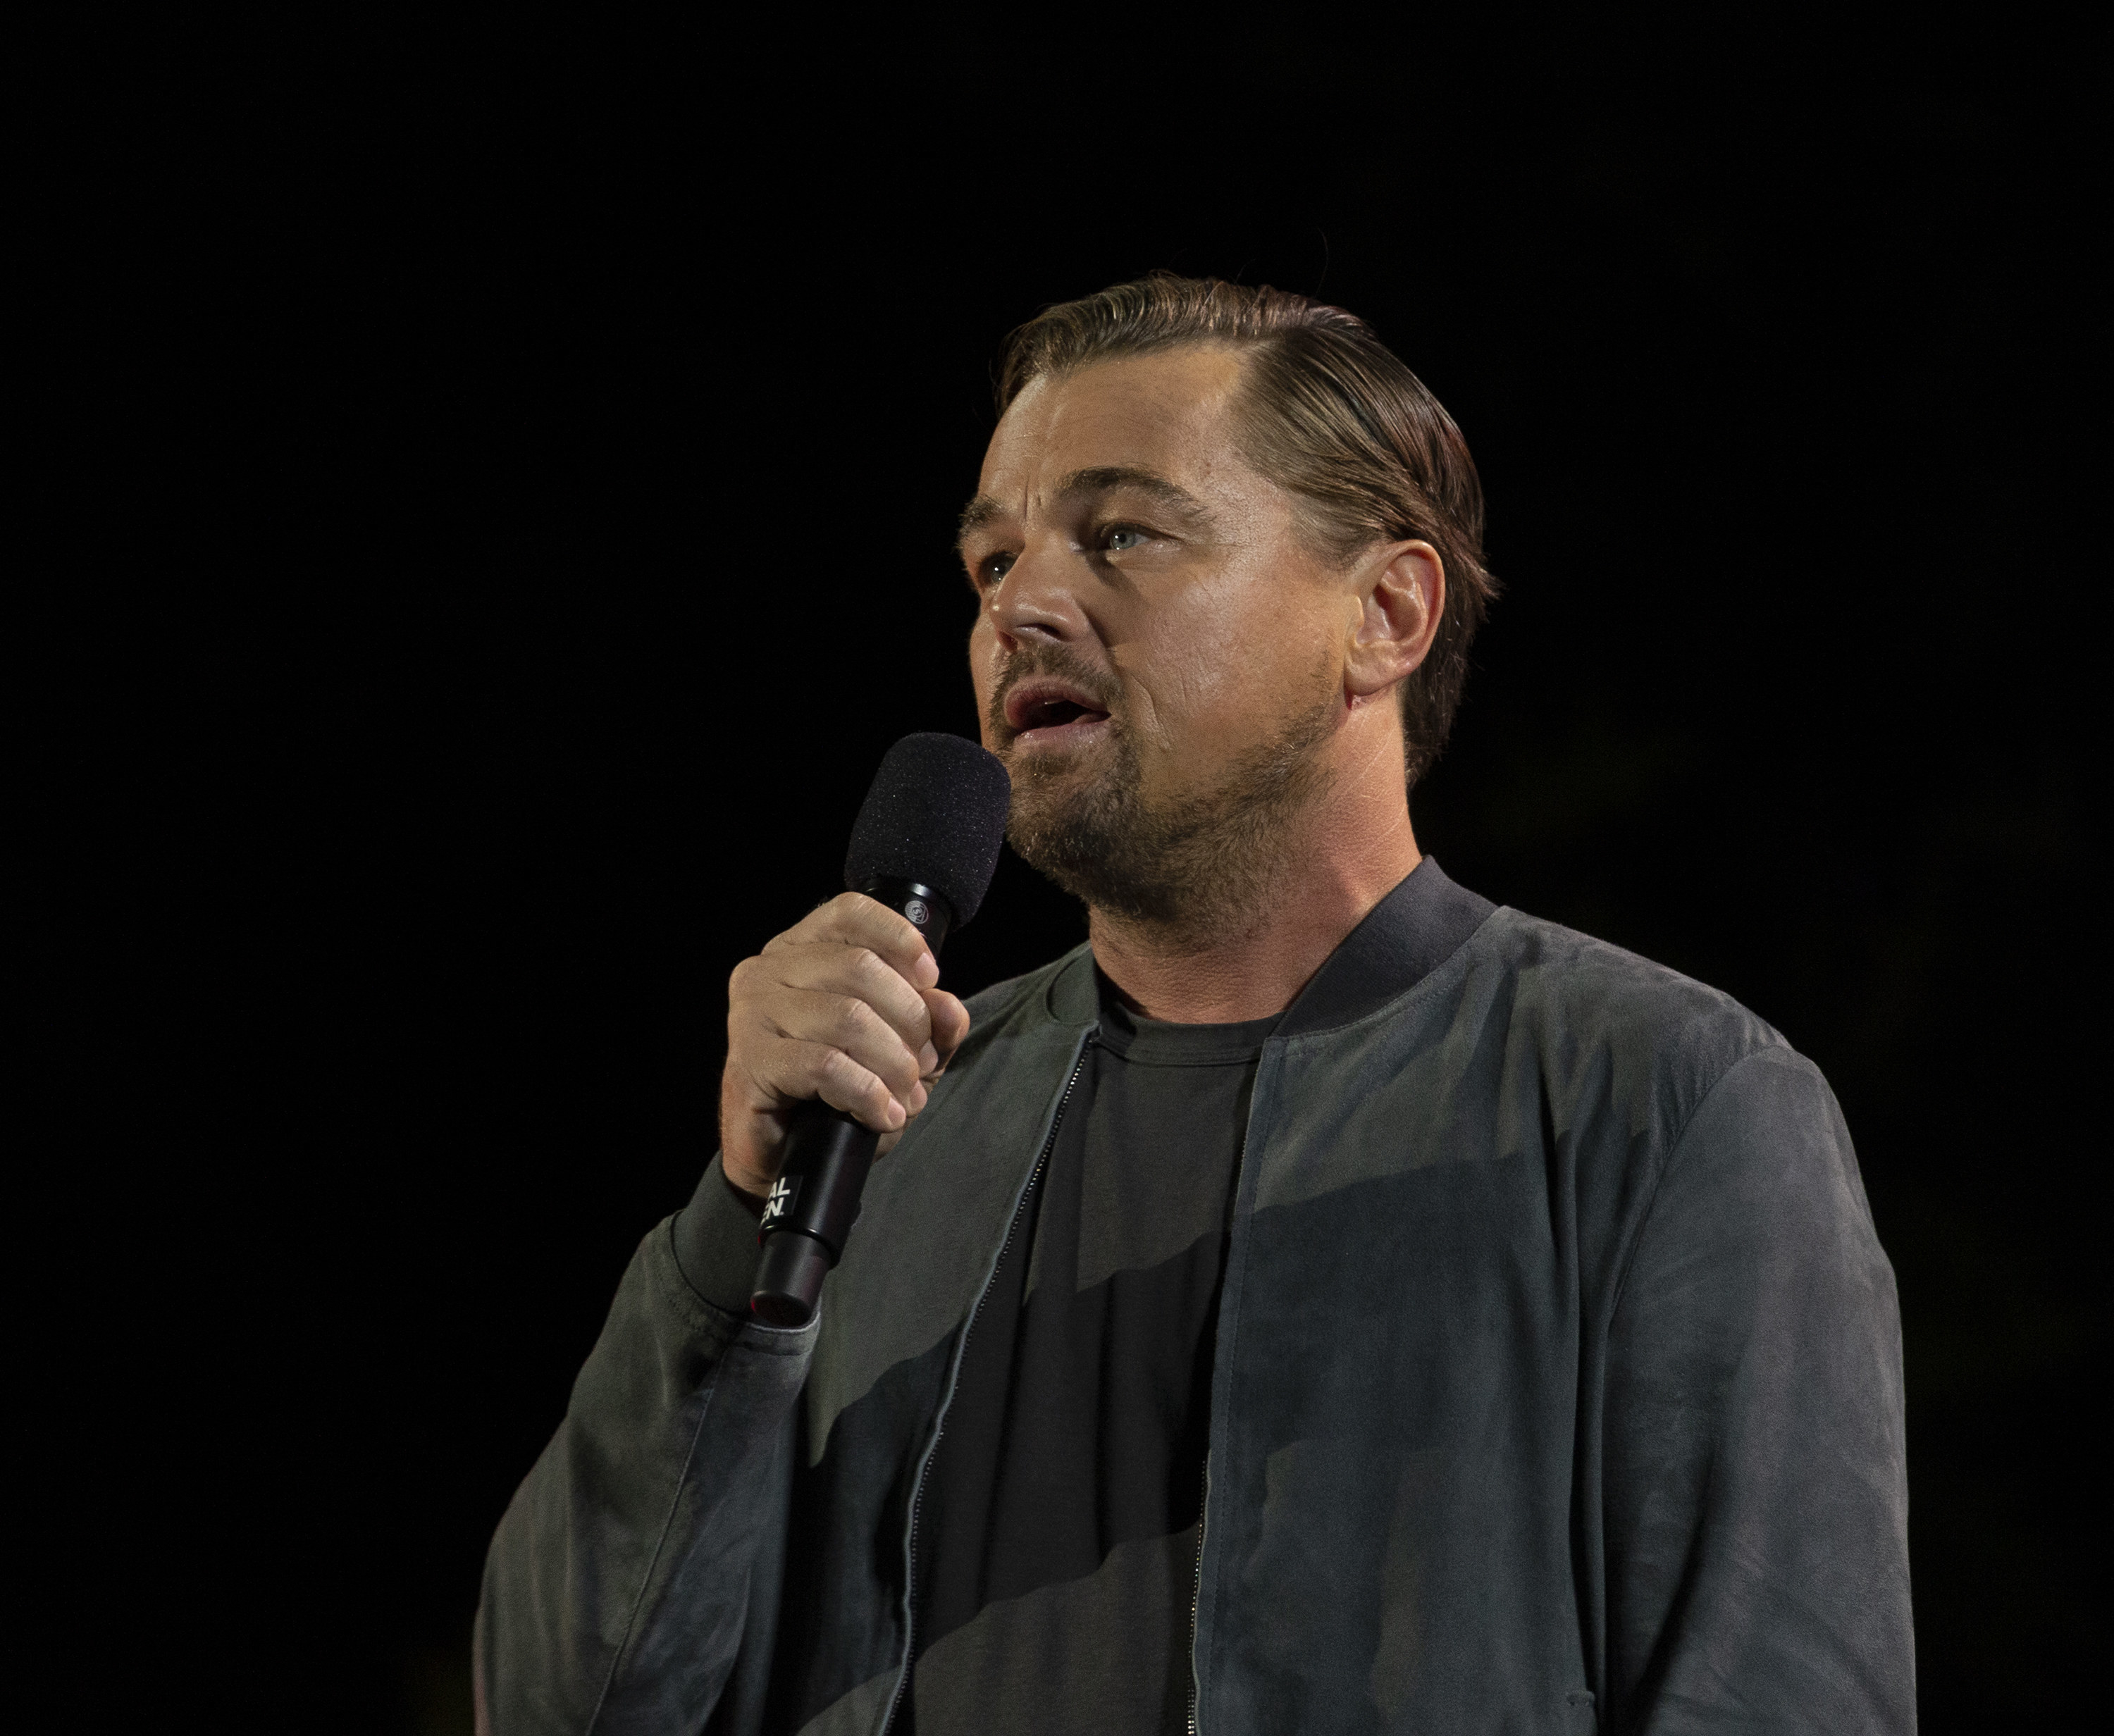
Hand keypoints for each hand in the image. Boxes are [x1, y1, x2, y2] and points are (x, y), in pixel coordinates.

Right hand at [719, 892, 970, 1199]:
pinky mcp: (749, 1061)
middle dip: (909, 1021)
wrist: (784, 1155)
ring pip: (848, 1017)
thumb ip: (931, 1027)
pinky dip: (866, 1093)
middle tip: (922, 1065)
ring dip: (893, 1064)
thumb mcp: (899, 1053)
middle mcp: (769, 970)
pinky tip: (881, 1115)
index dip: (900, 939)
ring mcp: (753, 1012)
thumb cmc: (837, 1093)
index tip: (930, 980)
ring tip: (905, 1096)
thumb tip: (950, 1007)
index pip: (851, 913)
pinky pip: (824, 1065)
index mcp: (802, 950)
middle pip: (860, 967)